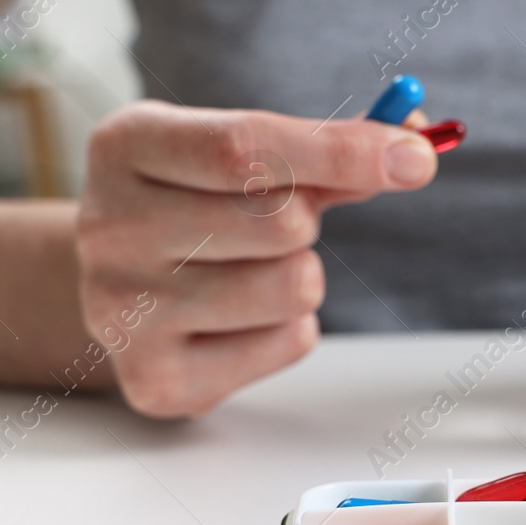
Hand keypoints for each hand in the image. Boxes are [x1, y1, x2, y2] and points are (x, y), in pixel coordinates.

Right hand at [77, 100, 436, 415]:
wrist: (117, 287)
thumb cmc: (194, 204)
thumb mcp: (241, 155)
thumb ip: (323, 148)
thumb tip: (414, 144)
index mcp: (126, 145)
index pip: (245, 146)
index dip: (341, 150)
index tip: (416, 156)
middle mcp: (109, 227)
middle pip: (281, 221)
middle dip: (308, 220)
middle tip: (275, 223)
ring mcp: (123, 310)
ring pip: (295, 286)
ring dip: (300, 276)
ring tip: (248, 273)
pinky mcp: (154, 380)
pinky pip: (290, 343)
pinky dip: (288, 331)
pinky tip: (237, 322)